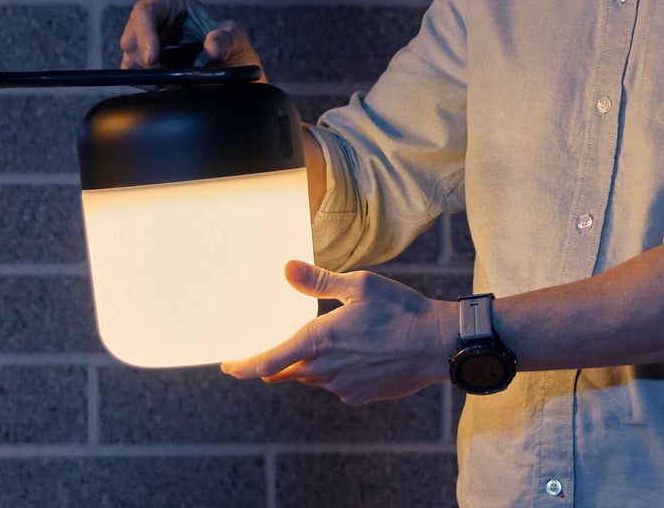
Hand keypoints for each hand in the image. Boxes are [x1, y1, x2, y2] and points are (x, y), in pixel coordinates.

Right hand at [119, 0, 262, 73]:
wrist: (231, 68)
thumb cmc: (230, 43)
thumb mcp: (236, 37)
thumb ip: (225, 39)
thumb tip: (211, 49)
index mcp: (171, 1)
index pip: (146, 12)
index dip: (145, 34)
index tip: (153, 58)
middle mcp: (154, 18)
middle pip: (131, 35)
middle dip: (142, 57)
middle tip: (163, 74)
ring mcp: (147, 40)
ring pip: (129, 55)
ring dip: (144, 71)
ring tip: (169, 79)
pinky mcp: (144, 62)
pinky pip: (131, 72)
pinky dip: (143, 81)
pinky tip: (162, 84)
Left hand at [222, 261, 457, 405]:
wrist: (436, 344)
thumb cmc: (399, 310)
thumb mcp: (358, 285)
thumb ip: (318, 281)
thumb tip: (286, 268)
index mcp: (318, 340)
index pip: (268, 362)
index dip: (243, 366)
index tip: (228, 366)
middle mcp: (325, 369)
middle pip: (288, 370)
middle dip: (279, 362)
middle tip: (271, 351)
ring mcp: (343, 386)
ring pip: (313, 377)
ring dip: (311, 364)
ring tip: (328, 344)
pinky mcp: (360, 395)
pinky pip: (336, 385)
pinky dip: (336, 372)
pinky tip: (356, 355)